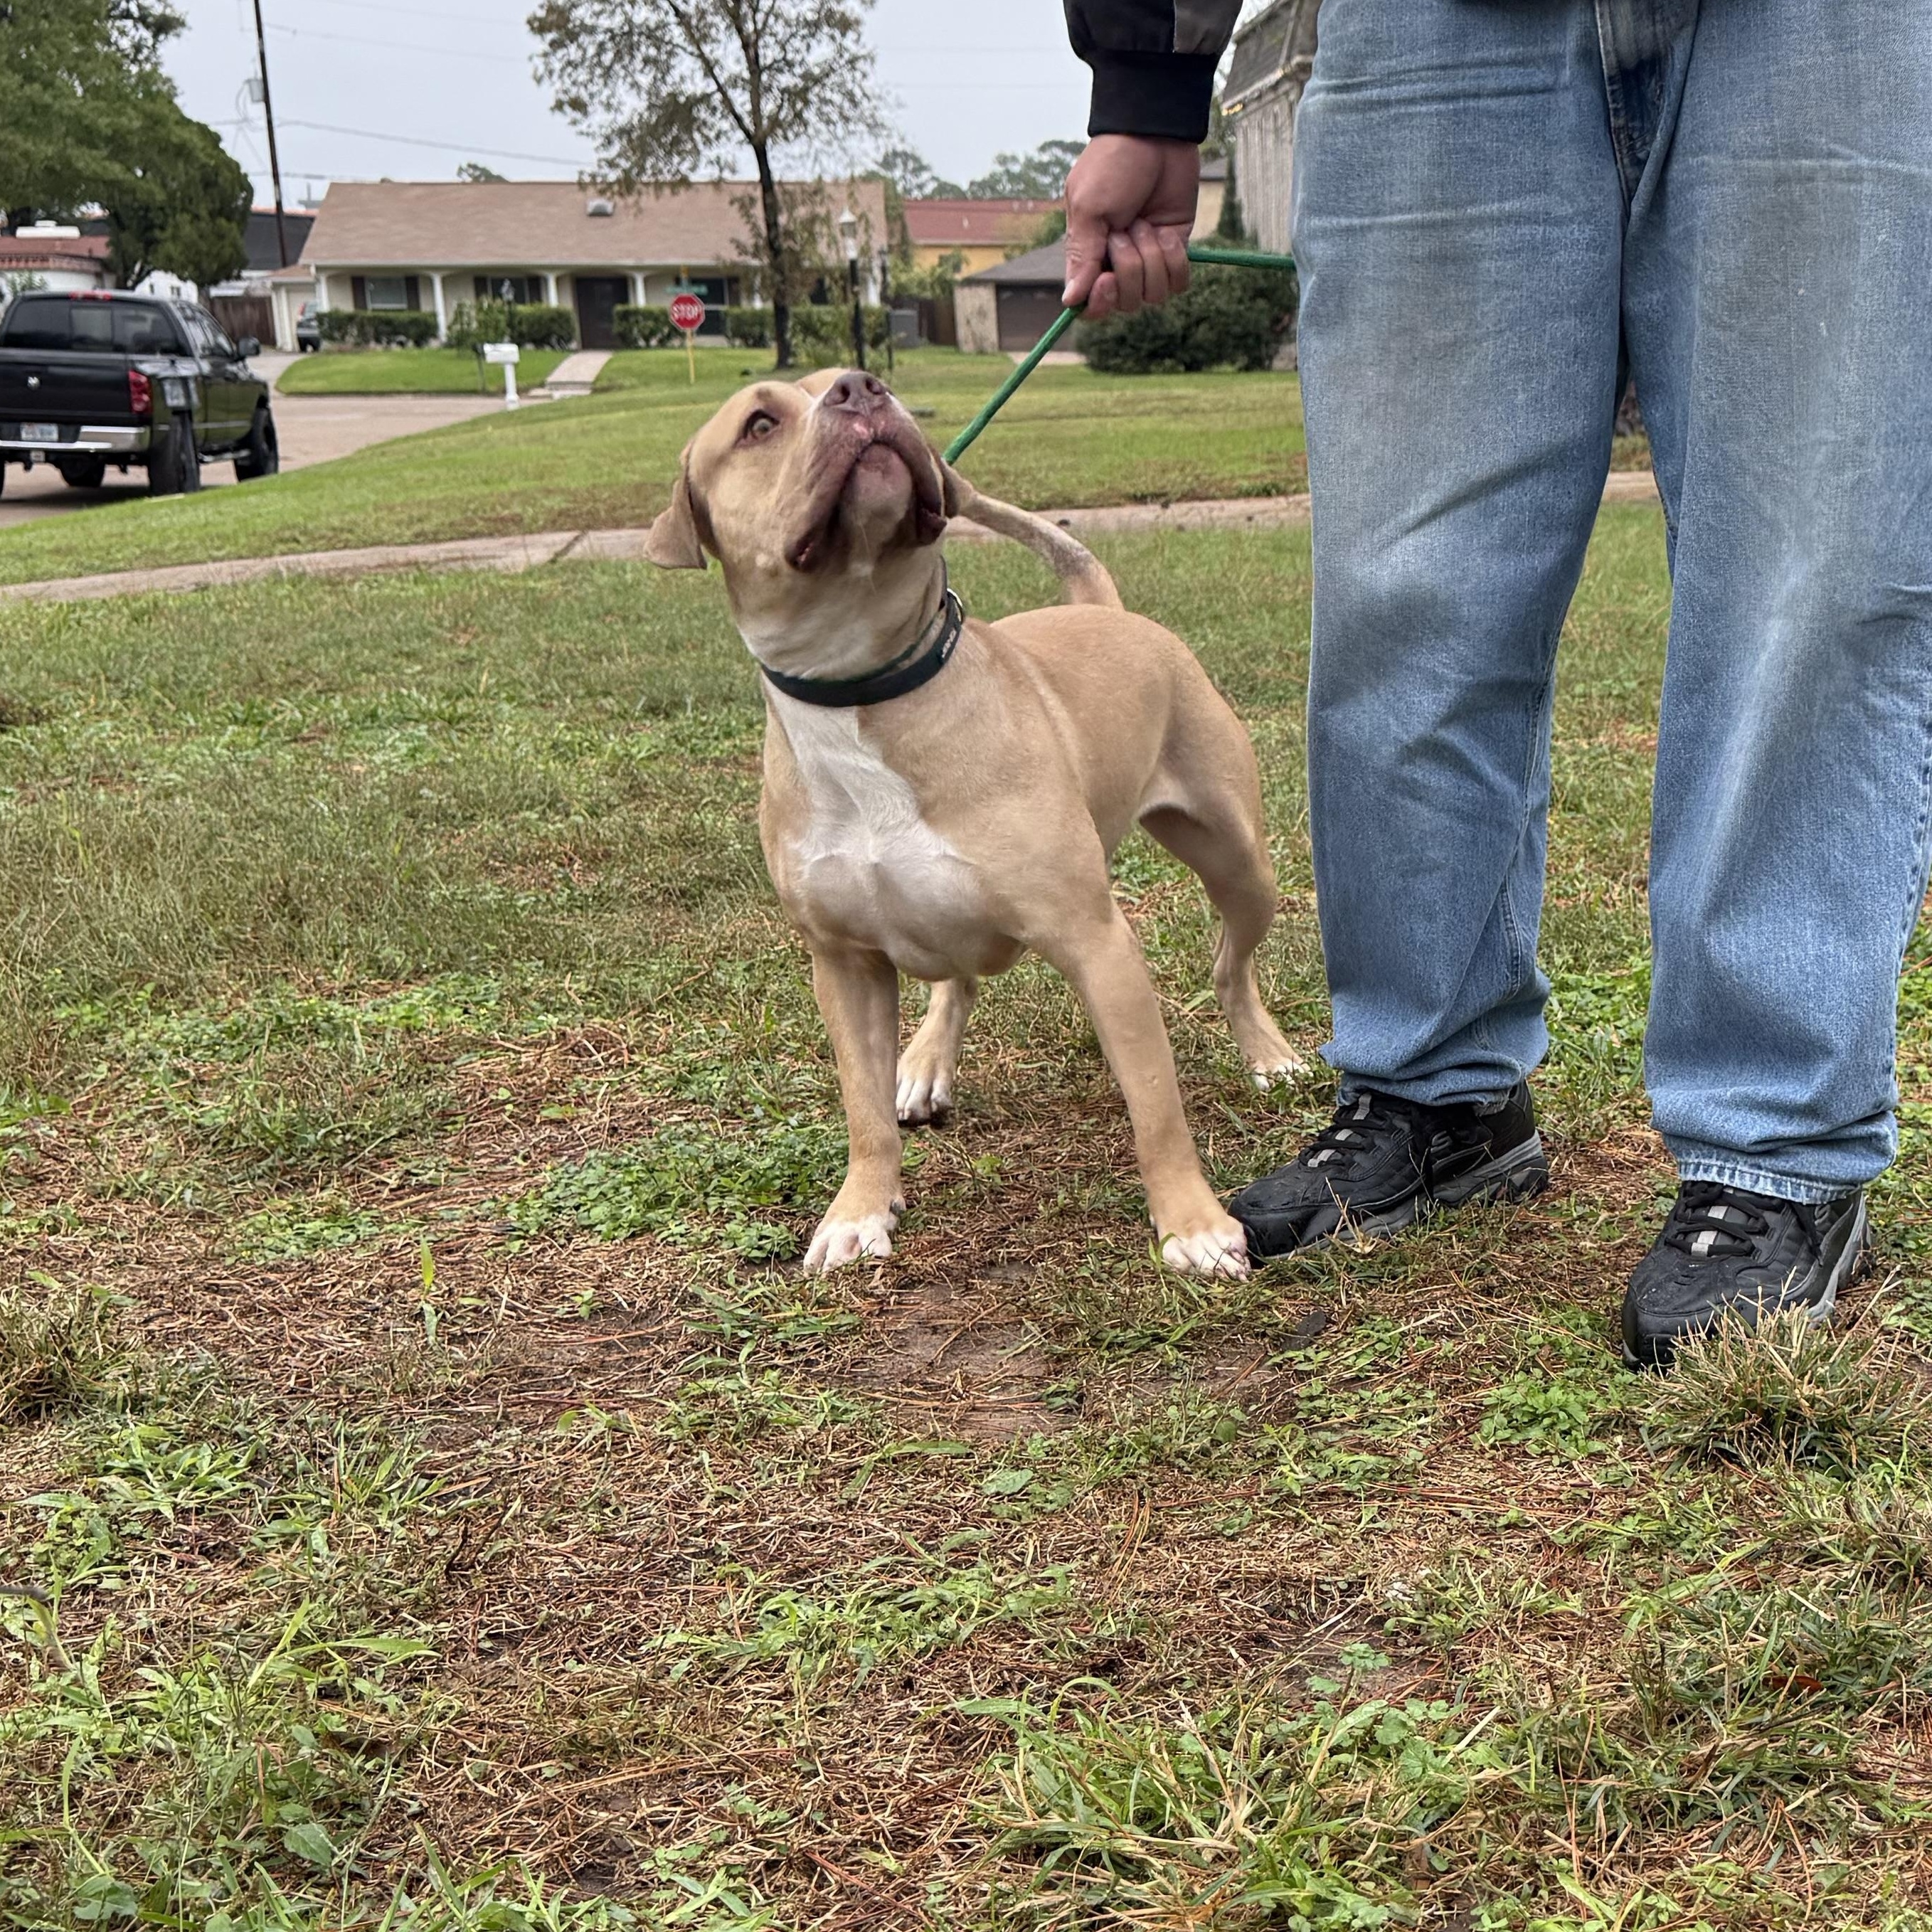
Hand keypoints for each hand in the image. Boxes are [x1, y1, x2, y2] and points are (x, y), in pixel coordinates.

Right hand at [1062, 135, 1199, 318]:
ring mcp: (1148, 259)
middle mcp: (1118, 264)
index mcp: (1089, 256)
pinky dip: (1175, 259)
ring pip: (1153, 294)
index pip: (1091, 305)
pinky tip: (1166, 231)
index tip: (1106, 280)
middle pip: (1125, 302)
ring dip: (1152, 258)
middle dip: (1130, 267)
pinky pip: (1179, 282)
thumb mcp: (1089, 208)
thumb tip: (1070, 301)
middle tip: (1126, 230)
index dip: (1100, 303)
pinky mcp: (1175, 251)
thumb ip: (1082, 256)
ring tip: (1146, 223)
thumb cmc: (1112, 166)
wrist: (1154, 135)